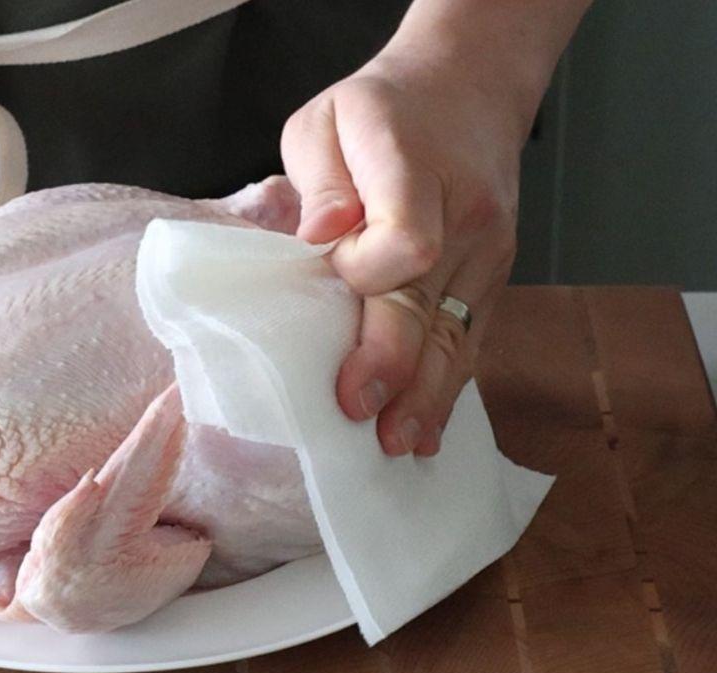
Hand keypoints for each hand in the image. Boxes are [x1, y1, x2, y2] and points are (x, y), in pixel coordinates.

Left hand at [282, 47, 530, 456]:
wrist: (467, 88)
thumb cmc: (378, 112)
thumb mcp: (326, 121)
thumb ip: (319, 179)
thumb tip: (318, 238)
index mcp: (414, 166)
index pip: (404, 240)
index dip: (365, 274)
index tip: (330, 276)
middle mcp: (464, 214)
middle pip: (428, 301)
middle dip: (390, 362)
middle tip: (357, 412)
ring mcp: (489, 250)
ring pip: (457, 333)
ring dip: (426, 393)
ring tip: (397, 443)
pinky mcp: (494, 275)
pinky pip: (472, 337)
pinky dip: (449, 386)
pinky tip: (428, 429)